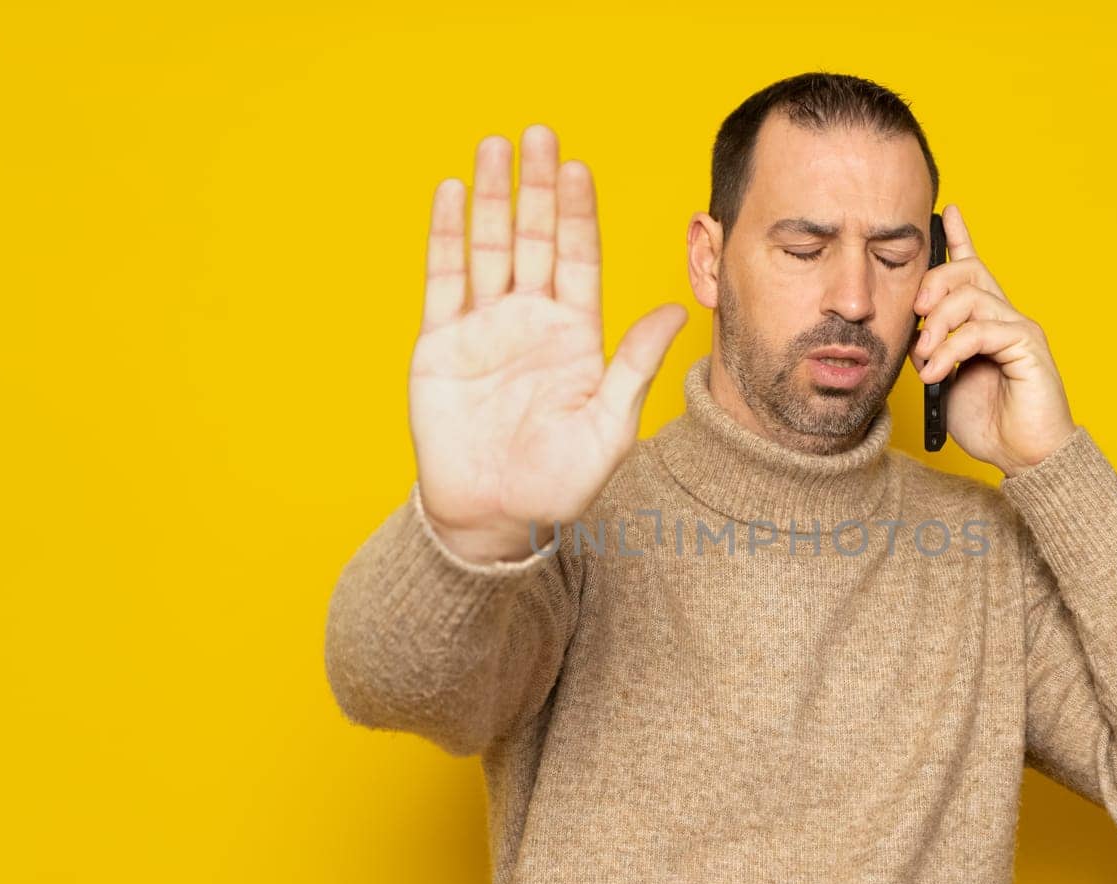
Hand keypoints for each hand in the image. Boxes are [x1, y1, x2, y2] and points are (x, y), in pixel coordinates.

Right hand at [408, 125, 686, 561]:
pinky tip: (453, 193)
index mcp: (575, 335)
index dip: (579, 214)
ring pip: (490, 246)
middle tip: (540, 133)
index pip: (579, 259)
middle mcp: (531, 320)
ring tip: (496, 145)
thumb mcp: (609, 427)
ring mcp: (484, 327)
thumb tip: (676, 312)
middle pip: (536, 238)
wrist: (493, 518)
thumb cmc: (558, 484)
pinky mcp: (440, 343)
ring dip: (495, 196)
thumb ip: (635, 366)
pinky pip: (443, 278)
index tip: (580, 169)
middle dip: (539, 186)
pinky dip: (446, 235)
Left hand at [911, 204, 1076, 474]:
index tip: (946, 212)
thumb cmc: (988, 423)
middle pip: (967, 272)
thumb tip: (915, 336)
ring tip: (926, 360)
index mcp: (985, 322)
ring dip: (936, 328)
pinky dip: (952, 349)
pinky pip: (982, 330)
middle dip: (933, 285)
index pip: (974, 269)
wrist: (1022, 455)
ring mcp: (1019, 328)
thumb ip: (932, 352)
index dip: (961, 239)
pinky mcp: (1027, 345)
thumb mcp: (945, 382)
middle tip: (915, 315)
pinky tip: (939, 371)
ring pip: (970, 298)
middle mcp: (1005, 317)